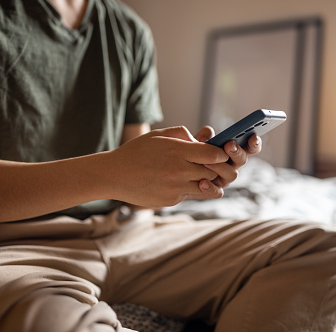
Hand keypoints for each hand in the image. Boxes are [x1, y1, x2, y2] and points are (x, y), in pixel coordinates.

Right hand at [107, 126, 230, 207]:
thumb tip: (204, 140)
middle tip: (212, 164)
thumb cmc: (137, 151)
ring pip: (205, 186)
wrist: (114, 175)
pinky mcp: (171, 200)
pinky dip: (188, 188)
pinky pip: (189, 194)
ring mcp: (175, 188)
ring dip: (205, 180)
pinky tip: (175, 180)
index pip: (214, 155)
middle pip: (213, 172)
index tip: (219, 153)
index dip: (221, 154)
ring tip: (197, 173)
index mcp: (178, 151)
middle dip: (215, 168)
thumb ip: (184, 134)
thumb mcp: (159, 135)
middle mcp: (179, 171)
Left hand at [191, 126, 261, 198]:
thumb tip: (208, 135)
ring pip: (232, 175)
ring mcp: (223, 179)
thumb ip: (204, 136)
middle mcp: (231, 165)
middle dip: (237, 152)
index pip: (248, 147)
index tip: (253, 136)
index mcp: (231, 151)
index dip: (254, 143)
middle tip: (229, 145)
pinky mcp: (213, 191)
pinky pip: (218, 192)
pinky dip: (211, 188)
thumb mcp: (196, 141)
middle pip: (242, 160)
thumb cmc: (189, 154)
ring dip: (221, 167)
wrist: (177, 172)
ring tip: (206, 163)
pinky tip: (201, 182)